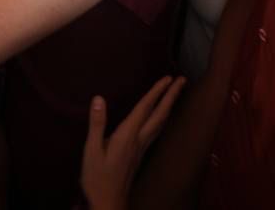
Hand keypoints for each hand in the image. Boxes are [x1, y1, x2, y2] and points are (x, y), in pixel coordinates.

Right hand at [81, 76, 185, 209]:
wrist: (109, 203)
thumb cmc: (97, 178)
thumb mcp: (91, 151)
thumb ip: (96, 124)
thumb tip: (99, 98)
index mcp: (127, 136)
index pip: (144, 109)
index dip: (156, 92)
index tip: (167, 78)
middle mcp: (139, 140)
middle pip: (160, 115)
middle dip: (171, 96)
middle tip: (182, 80)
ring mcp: (142, 148)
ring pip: (161, 123)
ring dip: (169, 106)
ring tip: (176, 94)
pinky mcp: (140, 154)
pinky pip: (156, 131)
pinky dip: (163, 119)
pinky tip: (162, 118)